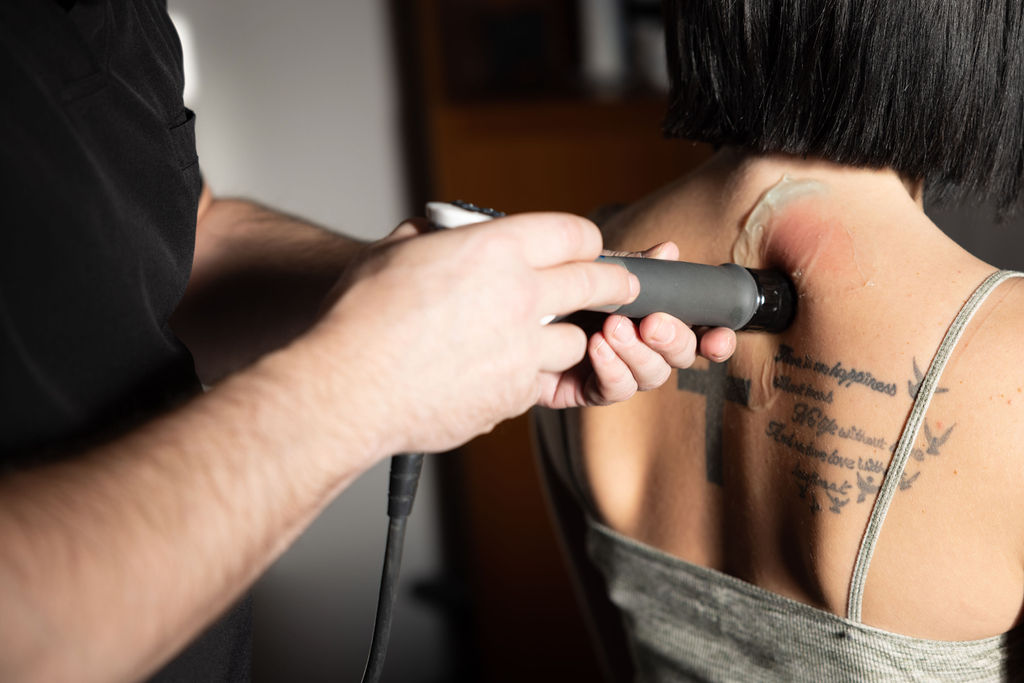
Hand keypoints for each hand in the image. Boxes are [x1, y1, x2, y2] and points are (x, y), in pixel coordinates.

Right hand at [309, 212, 640, 455]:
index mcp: (494, 248)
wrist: (348, 388)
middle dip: (616, 283)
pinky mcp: (515, 395)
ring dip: (566, 338)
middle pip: (596, 282)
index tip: (588, 248)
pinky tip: (501, 373)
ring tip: (543, 339)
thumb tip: (444, 233)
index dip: (585, 240)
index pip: (572, 233)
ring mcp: (523, 350)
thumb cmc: (361, 318)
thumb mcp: (396, 251)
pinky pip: (541, 383)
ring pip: (576, 341)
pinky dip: (530, 378)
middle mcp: (520, 295)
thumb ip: (434, 237)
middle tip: (621, 287)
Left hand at [539, 241, 736, 408]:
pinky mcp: (588, 391)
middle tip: (653, 322)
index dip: (716, 338)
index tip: (719, 336)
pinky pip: (613, 390)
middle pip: (680, 356)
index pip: (699, 332)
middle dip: (673, 339)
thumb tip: (669, 250)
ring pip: (650, 376)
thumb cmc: (559, 286)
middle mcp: (641, 348)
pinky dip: (611, 368)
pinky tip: (597, 348)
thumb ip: (635, 266)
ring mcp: (617, 371)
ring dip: (638, 352)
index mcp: (652, 316)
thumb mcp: (598, 270)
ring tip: (614, 329)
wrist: (505, 309)